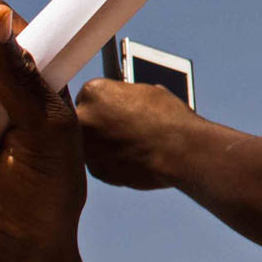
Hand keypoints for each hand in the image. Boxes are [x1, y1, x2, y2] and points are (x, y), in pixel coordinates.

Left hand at [72, 75, 194, 189]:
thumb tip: (125, 100)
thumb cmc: (169, 118)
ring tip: (133, 142)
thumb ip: (126, 96)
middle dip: (98, 121)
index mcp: (94, 92)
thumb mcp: (148, 93)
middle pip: (83, 117)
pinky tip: (134, 156)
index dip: (105, 100)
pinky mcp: (95, 169)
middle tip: (121, 125)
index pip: (90, 94)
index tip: (115, 106)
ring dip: (104, 142)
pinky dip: (112, 160)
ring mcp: (86, 145)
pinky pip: (100, 161)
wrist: (179, 152)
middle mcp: (83, 118)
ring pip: (90, 142)